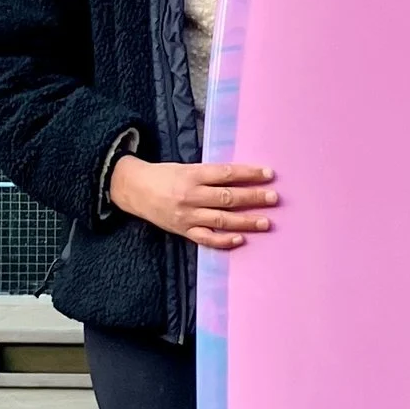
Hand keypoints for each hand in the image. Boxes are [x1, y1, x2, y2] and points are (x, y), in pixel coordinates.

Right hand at [109, 155, 278, 249]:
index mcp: (193, 174)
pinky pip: (206, 238)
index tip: (269, 174)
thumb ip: (211, 174)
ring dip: (246, 221)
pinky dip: (224, 241)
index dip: (249, 174)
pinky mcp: (183, 230)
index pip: (227, 174)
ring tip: (266, 222)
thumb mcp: (187, 167)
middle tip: (274, 198)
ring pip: (222, 219)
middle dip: (253, 198)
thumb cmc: (164, 175)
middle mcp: (191, 195)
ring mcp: (188, 215)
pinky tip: (241, 240)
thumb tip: (242, 177)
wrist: (134, 189)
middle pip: (228, 197)